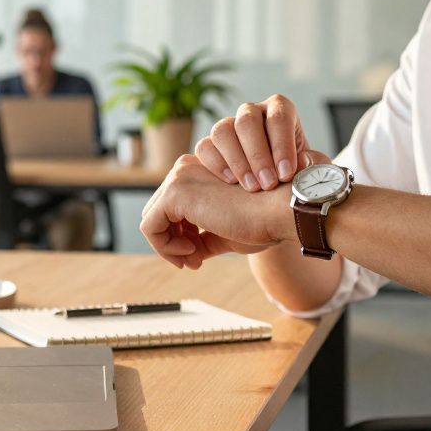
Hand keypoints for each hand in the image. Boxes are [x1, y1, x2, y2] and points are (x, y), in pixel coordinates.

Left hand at [140, 155, 290, 268]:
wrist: (280, 211)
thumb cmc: (264, 220)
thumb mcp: (226, 232)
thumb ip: (203, 238)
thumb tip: (187, 254)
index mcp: (200, 171)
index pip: (174, 208)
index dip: (182, 236)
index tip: (199, 256)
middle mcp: (186, 168)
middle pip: (160, 212)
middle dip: (174, 242)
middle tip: (195, 261)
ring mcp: (179, 177)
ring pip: (153, 219)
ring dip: (169, 247)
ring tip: (195, 259)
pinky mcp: (174, 192)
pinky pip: (150, 226)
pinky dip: (164, 247)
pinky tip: (191, 253)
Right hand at [194, 94, 328, 191]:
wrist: (277, 186)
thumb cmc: (297, 173)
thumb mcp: (311, 168)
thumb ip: (311, 164)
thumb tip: (302, 163)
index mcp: (280, 109)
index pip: (278, 117)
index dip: (282, 145)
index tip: (286, 174)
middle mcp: (252, 112)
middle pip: (247, 122)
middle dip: (258, 155)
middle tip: (268, 183)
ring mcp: (229, 126)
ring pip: (222, 131)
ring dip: (237, 161)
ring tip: (252, 187)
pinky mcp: (210, 145)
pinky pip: (205, 147)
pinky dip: (216, 165)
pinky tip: (232, 182)